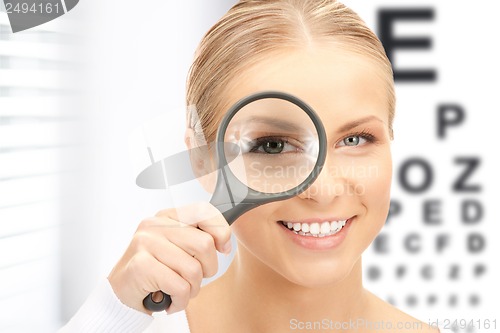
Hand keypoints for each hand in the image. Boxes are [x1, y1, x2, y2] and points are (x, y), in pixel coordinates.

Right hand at [108, 202, 231, 313]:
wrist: (121, 292)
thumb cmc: (155, 270)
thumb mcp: (177, 247)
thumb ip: (198, 237)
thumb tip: (224, 242)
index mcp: (167, 216)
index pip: (203, 211)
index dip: (221, 230)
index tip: (222, 248)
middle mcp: (154, 225)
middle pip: (204, 244)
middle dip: (207, 269)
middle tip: (194, 278)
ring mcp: (145, 243)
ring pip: (194, 269)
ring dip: (192, 288)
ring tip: (179, 290)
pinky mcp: (141, 265)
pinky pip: (179, 286)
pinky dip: (181, 300)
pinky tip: (171, 300)